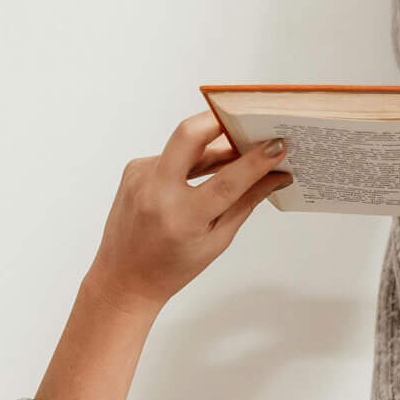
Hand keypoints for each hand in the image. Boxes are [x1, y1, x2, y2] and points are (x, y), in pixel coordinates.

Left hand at [88, 112, 290, 307]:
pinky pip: (170, 154)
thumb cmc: (170, 268)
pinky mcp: (134, 169)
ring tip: (239, 149)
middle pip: (190, 134)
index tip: (276, 146)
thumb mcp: (216, 241)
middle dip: (222, 120)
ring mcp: (140, 177)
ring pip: (183, 143)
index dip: (255, 160)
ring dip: (212, 143)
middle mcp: (156, 192)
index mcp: (182, 218)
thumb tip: (275, 176)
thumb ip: (246, 203)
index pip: (226, 180)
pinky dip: (190, 158)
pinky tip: (203, 171)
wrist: (123, 278)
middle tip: (249, 121)